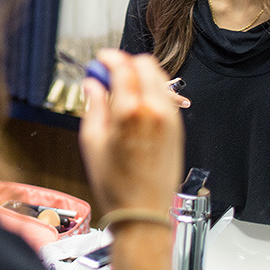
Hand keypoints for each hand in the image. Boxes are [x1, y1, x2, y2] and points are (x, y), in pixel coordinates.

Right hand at [79, 49, 183, 213]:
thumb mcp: (92, 141)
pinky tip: (135, 104)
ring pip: (159, 78)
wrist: (142, 212)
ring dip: (141, 75)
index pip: (123, 67)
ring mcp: (170, 119)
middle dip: (127, 63)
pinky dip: (151, 91)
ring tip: (122, 89)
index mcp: (130, 112)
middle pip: (146, 65)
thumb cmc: (116, 185)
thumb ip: (94, 106)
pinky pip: (165, 96)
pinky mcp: (177, 128)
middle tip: (111, 73)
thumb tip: (93, 85)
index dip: (110, 58)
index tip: (102, 59)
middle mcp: (155, 111)